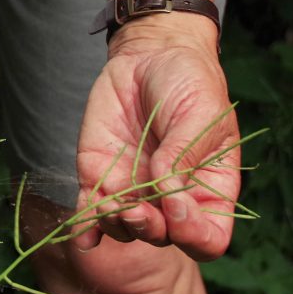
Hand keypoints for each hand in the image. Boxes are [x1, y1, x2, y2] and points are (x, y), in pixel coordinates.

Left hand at [73, 14, 240, 261]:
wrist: (150, 55)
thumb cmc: (189, 83)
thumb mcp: (199, 114)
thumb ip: (184, 154)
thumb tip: (166, 189)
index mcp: (209, 191)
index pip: (207, 237)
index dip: (193, 233)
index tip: (176, 205)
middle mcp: (171, 199)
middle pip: (164, 238)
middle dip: (148, 229)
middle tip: (136, 209)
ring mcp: (135, 190)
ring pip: (125, 229)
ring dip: (117, 224)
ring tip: (110, 203)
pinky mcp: (101, 176)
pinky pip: (92, 210)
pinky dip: (86, 225)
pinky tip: (83, 232)